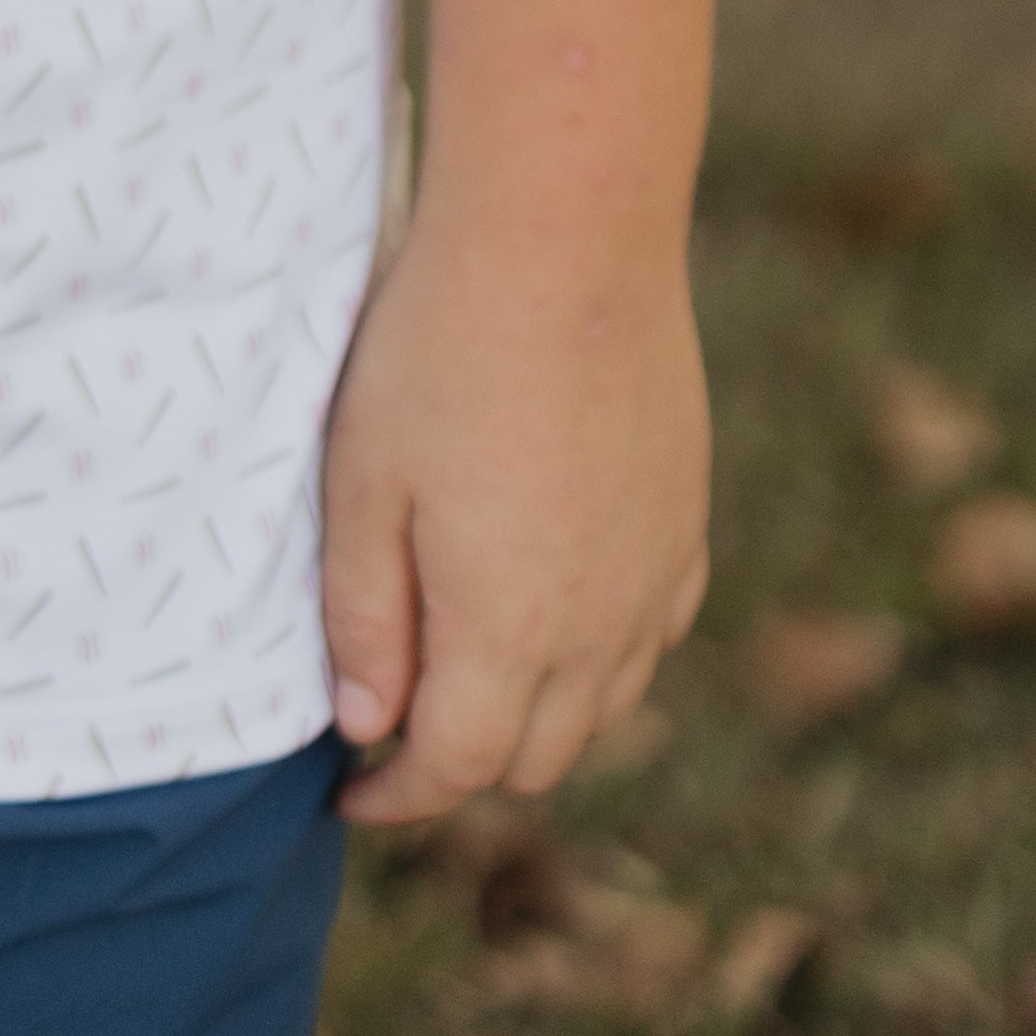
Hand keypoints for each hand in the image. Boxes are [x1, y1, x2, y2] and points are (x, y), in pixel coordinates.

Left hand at [319, 209, 709, 826]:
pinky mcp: (684, 522)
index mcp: (510, 629)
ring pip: (603, 706)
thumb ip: (364, 615)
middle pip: (535, 756)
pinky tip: (559, 611)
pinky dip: (603, 655)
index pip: (457, 767)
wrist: (567, 239)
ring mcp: (654, 576)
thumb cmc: (441, 348)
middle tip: (399, 726)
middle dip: (463, 763)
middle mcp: (600, 628)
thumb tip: (367, 722)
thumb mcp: (364, 478)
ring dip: (536, 714)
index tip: (351, 794)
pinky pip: (653, 634)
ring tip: (470, 671)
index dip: (398, 796)